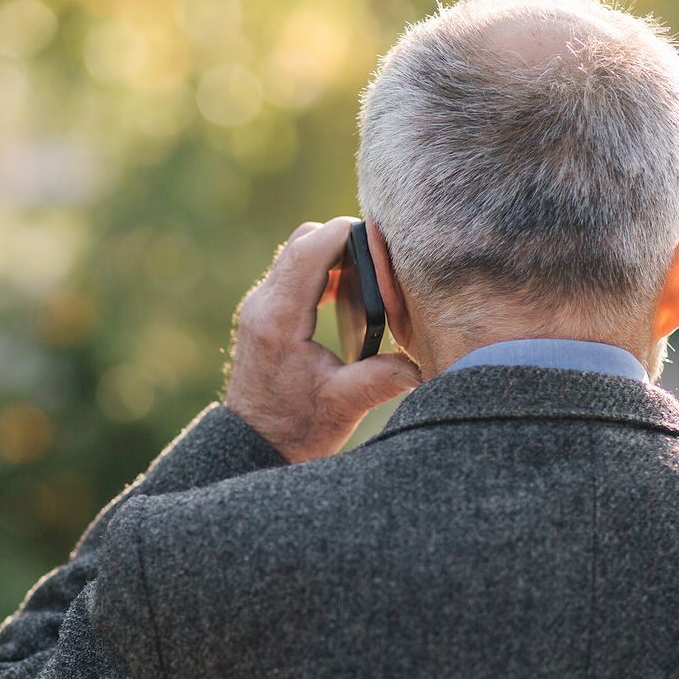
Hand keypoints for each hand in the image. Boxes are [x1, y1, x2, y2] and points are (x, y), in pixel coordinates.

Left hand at [222, 217, 422, 462]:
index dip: (346, 233)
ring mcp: (259, 307)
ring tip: (368, 275)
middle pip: (302, 242)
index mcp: (279, 320)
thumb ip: (383, 378)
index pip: (309, 249)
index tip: (382, 237)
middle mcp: (262, 305)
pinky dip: (319, 272)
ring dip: (331, 255)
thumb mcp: (344, 405)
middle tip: (380, 259)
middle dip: (342, 240)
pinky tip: (345, 294)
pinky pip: (291, 273)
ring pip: (296, 253)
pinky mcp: (263, 313)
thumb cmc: (294, 429)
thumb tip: (424, 361)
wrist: (254, 445)